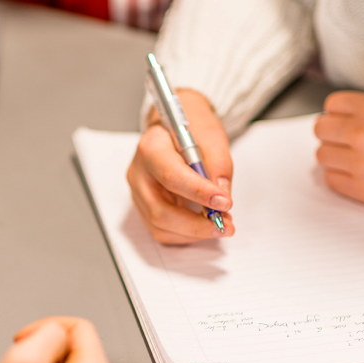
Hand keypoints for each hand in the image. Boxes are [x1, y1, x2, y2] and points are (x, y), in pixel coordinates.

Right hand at [127, 89, 234, 243]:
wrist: (174, 127)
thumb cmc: (191, 128)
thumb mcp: (212, 136)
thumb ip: (218, 165)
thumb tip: (222, 197)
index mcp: (151, 148)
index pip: (171, 177)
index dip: (199, 193)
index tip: (225, 203)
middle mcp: (138, 173)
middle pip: (160, 210)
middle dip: (195, 224)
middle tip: (225, 225)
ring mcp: (138, 192)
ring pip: (160, 225)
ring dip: (192, 232)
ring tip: (219, 224)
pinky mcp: (143, 206)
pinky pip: (161, 230)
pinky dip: (185, 234)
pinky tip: (202, 224)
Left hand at [314, 91, 363, 219]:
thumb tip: (344, 120)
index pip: (332, 104)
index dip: (337, 114)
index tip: (343, 121)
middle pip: (320, 129)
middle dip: (331, 135)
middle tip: (344, 142)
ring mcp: (359, 161)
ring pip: (321, 155)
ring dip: (334, 158)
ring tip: (354, 160)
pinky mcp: (360, 188)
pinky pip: (330, 180)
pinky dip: (340, 178)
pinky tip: (357, 176)